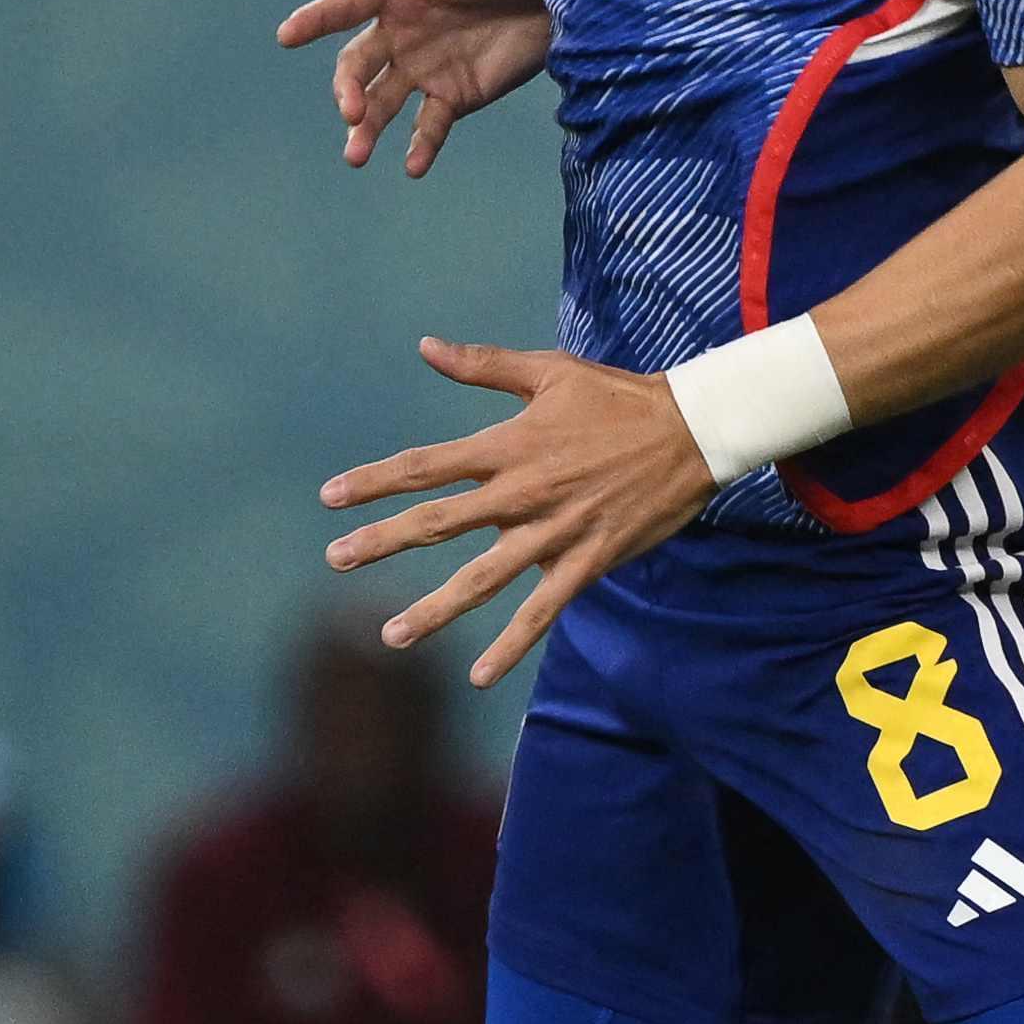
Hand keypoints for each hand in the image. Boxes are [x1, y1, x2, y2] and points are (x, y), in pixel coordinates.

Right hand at [280, 0, 556, 174]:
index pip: (344, 7)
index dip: (314, 20)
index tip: (287, 35)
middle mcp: (399, 33)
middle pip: (357, 66)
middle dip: (347, 90)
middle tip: (351, 110)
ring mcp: (424, 68)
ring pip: (382, 103)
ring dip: (366, 129)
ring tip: (357, 156)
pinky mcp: (456, 95)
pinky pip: (428, 126)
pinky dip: (419, 148)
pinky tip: (412, 166)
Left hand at [321, 334, 712, 685]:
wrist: (692, 432)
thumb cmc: (617, 397)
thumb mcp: (549, 372)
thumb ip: (483, 367)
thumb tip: (425, 347)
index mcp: (508, 446)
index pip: (425, 466)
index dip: (374, 480)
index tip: (330, 496)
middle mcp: (522, 493)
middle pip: (438, 522)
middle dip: (382, 542)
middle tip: (335, 559)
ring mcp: (553, 533)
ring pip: (481, 579)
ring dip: (433, 609)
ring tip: (390, 636)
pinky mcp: (585, 562)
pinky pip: (540, 612)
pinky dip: (510, 646)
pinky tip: (479, 676)